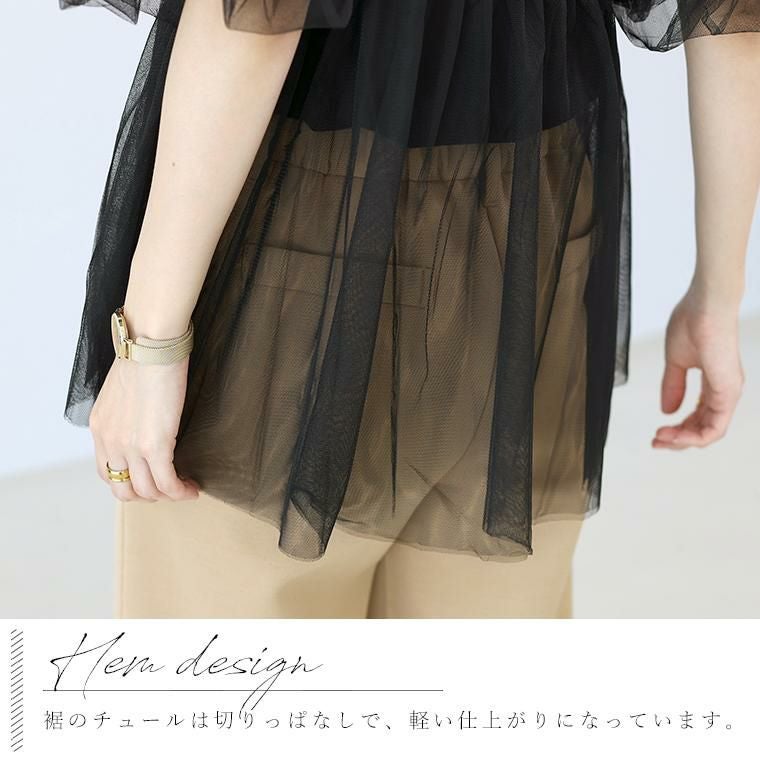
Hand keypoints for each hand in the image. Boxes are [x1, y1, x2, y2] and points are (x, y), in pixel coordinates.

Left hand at [89, 355, 199, 500]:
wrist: (151, 345)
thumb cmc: (144, 355)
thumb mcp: (123, 388)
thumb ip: (127, 411)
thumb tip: (146, 416)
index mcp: (100, 427)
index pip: (107, 471)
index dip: (128, 482)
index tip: (149, 478)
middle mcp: (110, 441)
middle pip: (123, 490)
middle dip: (147, 496)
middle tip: (167, 488)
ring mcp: (130, 447)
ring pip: (146, 491)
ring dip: (167, 496)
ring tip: (184, 489)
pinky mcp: (155, 446)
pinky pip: (167, 483)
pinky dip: (180, 491)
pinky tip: (191, 488)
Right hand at [653, 285, 744, 449]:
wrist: (705, 305)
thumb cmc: (693, 322)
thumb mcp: (676, 362)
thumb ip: (673, 386)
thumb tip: (667, 410)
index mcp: (714, 384)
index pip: (699, 418)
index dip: (677, 429)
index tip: (656, 431)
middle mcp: (724, 391)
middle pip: (703, 429)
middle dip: (677, 439)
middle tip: (655, 441)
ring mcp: (728, 392)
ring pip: (710, 433)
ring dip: (683, 441)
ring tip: (661, 439)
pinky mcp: (727, 391)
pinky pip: (715, 427)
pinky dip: (694, 436)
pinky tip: (675, 435)